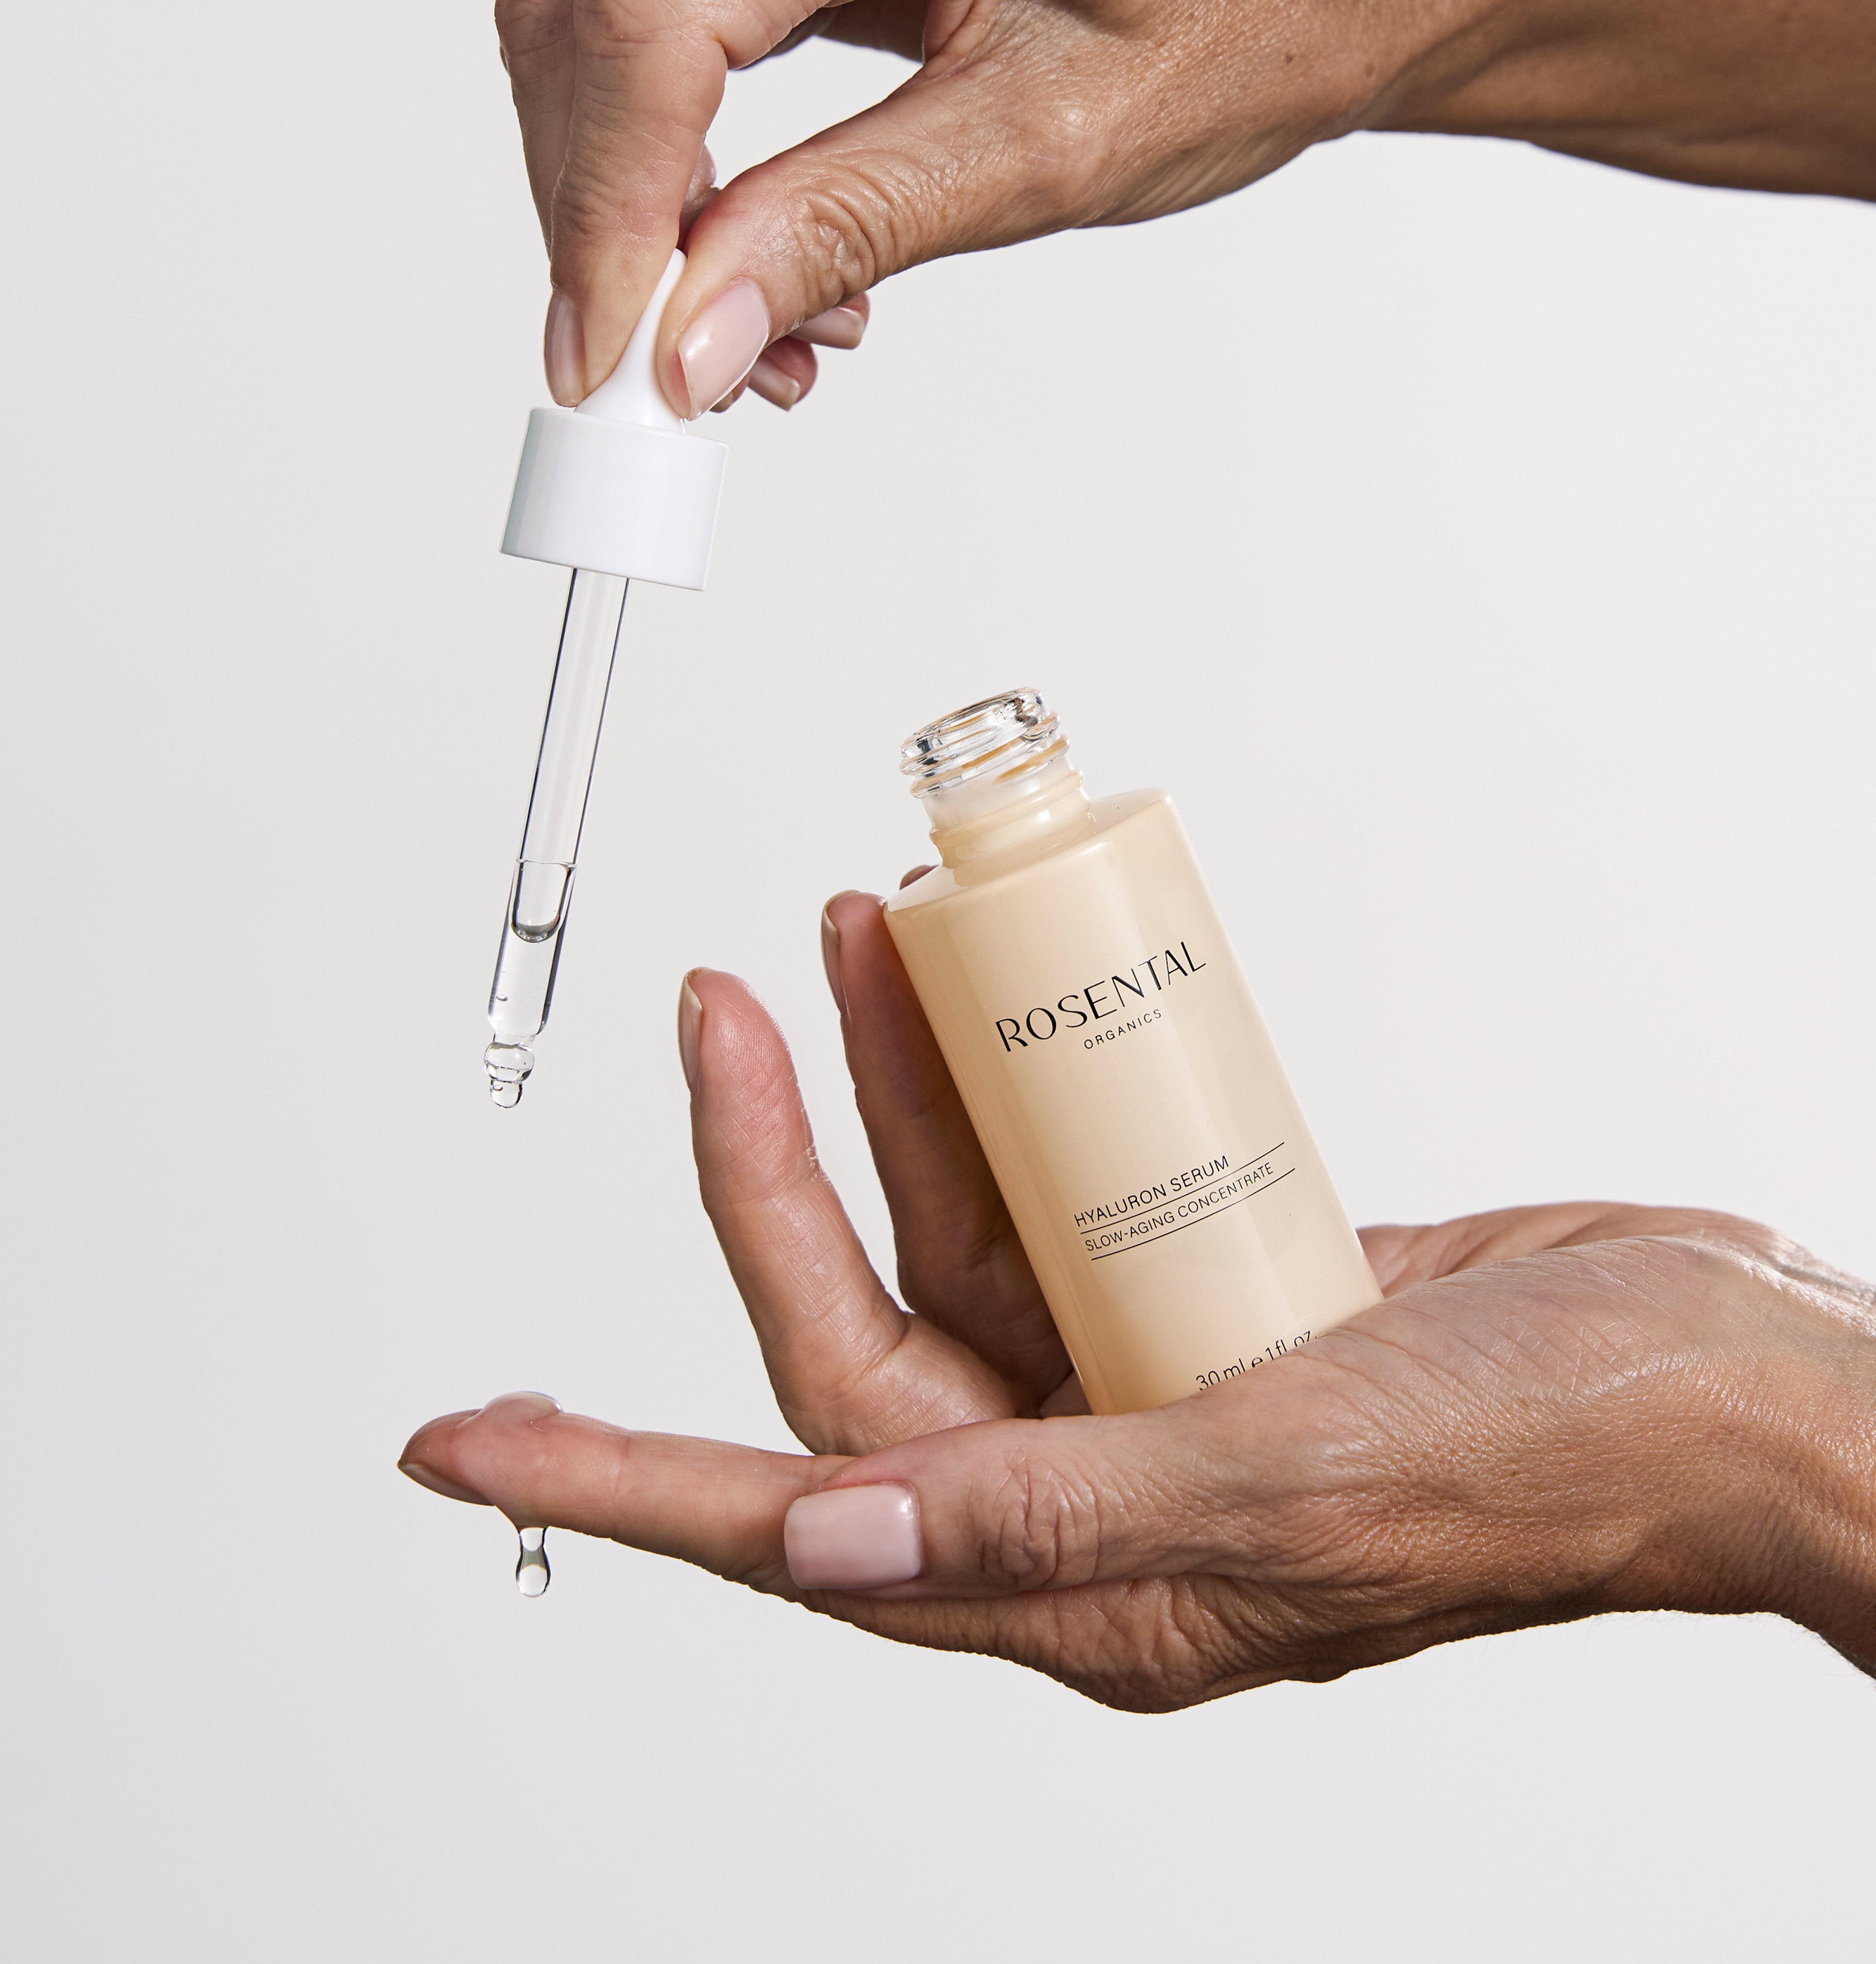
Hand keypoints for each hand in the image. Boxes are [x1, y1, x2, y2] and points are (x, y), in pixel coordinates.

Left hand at [400, 889, 1875, 1706]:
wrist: (1716, 1368)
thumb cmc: (1565, 1447)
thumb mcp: (1299, 1482)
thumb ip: (1051, 1514)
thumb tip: (823, 1542)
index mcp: (1085, 1573)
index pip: (791, 1512)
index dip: (611, 1478)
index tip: (459, 1433)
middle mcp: (1091, 1482)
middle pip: (865, 1327)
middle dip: (776, 1168)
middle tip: (717, 1009)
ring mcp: (1141, 1378)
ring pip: (952, 1229)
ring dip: (889, 1091)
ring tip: (843, 941)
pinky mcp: (1198, 1289)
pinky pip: (1047, 1186)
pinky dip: (998, 1092)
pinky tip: (965, 998)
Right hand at [493, 0, 1875, 416]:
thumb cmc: (1250, 10)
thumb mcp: (1048, 137)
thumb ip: (852, 222)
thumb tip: (698, 334)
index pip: (640, 21)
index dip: (604, 203)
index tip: (609, 360)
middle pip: (592, 22)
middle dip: (607, 212)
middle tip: (662, 371)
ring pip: (617, 36)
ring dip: (642, 204)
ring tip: (751, 341)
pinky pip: (683, 41)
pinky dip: (697, 172)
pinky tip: (760, 267)